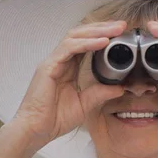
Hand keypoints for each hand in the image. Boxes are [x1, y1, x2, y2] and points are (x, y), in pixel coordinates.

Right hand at [11, 21, 126, 148]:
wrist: (36, 131)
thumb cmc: (54, 119)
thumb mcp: (84, 105)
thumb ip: (100, 94)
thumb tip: (119, 87)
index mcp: (67, 68)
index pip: (86, 44)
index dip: (102, 36)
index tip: (120, 34)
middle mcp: (60, 61)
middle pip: (81, 35)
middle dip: (102, 28)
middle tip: (121, 26)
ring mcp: (53, 62)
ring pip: (74, 36)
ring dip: (96, 31)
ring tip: (114, 30)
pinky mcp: (48, 67)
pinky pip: (68, 48)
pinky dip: (86, 43)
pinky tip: (101, 42)